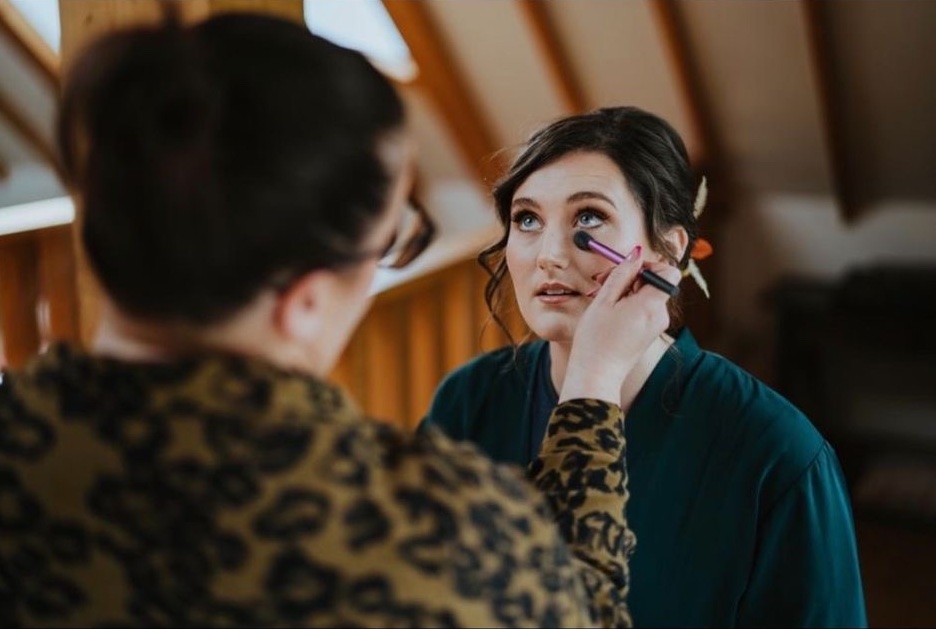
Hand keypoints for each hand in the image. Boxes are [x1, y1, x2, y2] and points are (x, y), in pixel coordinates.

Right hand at [560, 259, 680, 403]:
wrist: (597, 374)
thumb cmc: (596, 339)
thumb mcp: (604, 300)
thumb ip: (622, 274)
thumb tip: (636, 255)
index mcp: (651, 305)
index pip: (668, 272)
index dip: (649, 265)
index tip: (627, 269)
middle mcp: (659, 315)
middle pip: (655, 283)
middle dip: (631, 277)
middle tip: (603, 281)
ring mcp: (656, 325)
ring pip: (647, 295)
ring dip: (626, 291)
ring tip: (603, 300)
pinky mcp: (649, 333)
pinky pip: (644, 308)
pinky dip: (628, 304)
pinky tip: (609, 313)